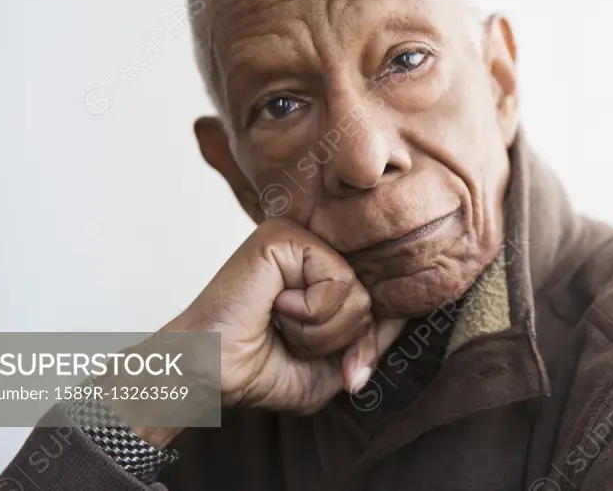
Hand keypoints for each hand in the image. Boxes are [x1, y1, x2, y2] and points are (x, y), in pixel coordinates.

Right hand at [166, 217, 404, 414]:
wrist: (210, 375)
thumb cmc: (259, 369)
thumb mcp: (330, 366)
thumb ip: (368, 342)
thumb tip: (402, 320)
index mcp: (321, 274)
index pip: (376, 295)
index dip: (370, 337)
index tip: (348, 369)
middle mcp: (312, 250)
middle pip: (371, 299)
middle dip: (337, 339)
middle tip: (290, 337)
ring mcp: (298, 238)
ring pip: (357, 292)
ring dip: (321, 330)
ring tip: (279, 322)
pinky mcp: (284, 237)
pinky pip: (338, 280)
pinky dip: (310, 312)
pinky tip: (274, 308)